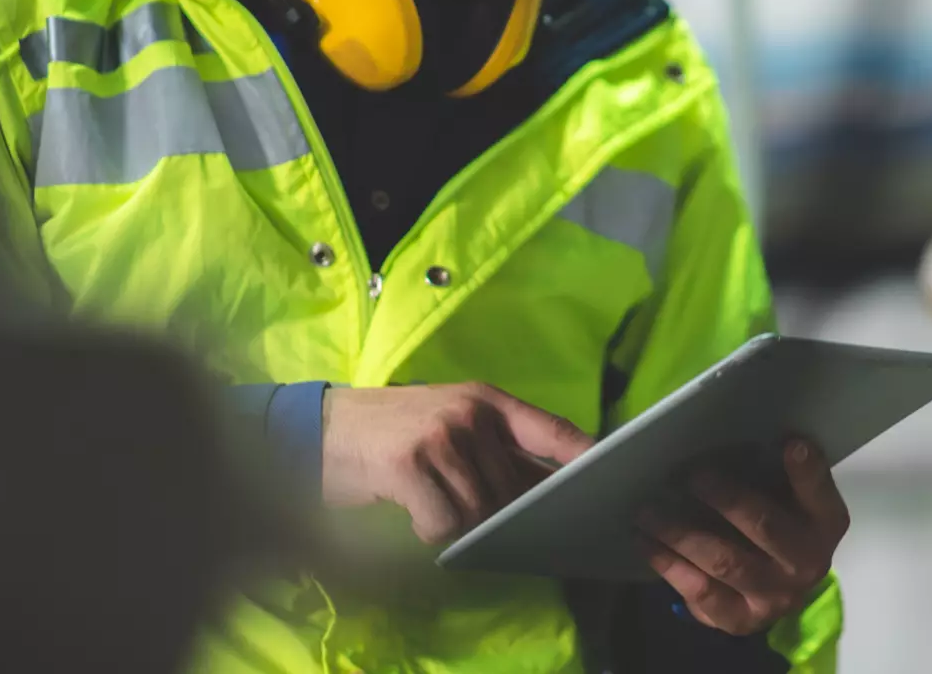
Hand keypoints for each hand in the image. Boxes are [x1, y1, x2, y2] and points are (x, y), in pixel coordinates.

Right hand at [321, 383, 593, 542]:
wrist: (321, 428)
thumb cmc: (393, 431)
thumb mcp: (450, 424)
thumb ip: (496, 449)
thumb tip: (547, 489)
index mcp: (486, 400)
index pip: (551, 429)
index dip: (583, 455)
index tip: (610, 476)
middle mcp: (470, 413)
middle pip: (511, 489)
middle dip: (495, 513)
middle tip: (458, 508)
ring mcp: (440, 437)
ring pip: (478, 511)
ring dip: (455, 523)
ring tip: (427, 503)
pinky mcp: (409, 464)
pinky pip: (442, 523)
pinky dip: (428, 531)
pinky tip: (409, 510)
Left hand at [637, 438, 849, 634]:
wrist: (778, 589)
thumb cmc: (777, 523)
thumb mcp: (788, 496)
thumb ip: (773, 472)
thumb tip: (729, 440)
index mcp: (825, 524)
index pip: (819, 493)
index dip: (807, 470)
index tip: (791, 442)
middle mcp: (807, 564)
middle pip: (764, 526)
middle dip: (725, 497)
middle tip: (690, 476)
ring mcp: (774, 597)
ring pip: (725, 562)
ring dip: (682, 533)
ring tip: (648, 510)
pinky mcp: (741, 620)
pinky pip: (701, 592)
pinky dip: (669, 565)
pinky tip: (646, 542)